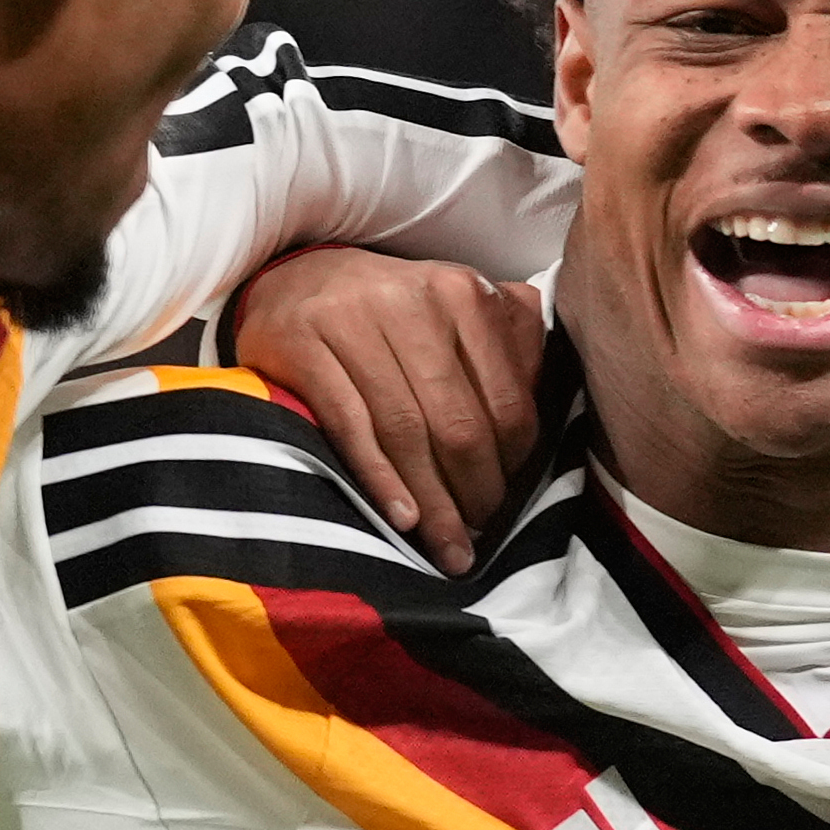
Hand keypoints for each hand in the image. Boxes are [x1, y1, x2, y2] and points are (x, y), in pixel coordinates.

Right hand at [235, 248, 552, 571]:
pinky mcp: (302, 346)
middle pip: (458, 423)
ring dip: (432, 502)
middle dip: (475, 492)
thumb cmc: (391, 313)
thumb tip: (535, 417)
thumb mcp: (456, 313)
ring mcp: (351, 322)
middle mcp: (411, 301)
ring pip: (405, 431)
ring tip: (448, 547)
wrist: (294, 282)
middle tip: (478, 537)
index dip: (512, 463)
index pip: (506, 400)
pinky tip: (403, 518)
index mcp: (462, 294)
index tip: (507, 501)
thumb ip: (509, 347)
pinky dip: (380, 478)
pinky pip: (350, 426)